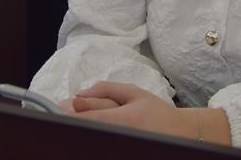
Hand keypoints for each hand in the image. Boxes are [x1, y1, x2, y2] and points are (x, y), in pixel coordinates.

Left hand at [67, 81, 196, 138]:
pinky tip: (92, 130)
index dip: (69, 115)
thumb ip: (106, 89)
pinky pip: (102, 144)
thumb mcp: (135, 93)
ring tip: (79, 119)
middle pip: (88, 130)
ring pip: (92, 139)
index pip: (89, 119)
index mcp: (125, 118)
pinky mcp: (120, 150)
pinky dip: (91, 137)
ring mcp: (121, 145)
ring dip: (81, 130)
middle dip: (72, 122)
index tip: (59, 109)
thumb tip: (80, 93)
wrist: (181, 134)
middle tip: (64, 112)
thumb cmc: (157, 112)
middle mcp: (122, 135)